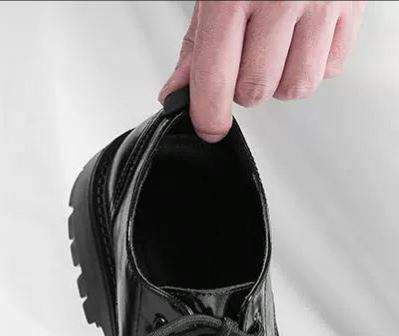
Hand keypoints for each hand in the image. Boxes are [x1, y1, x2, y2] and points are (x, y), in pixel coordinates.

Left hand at [159, 1, 364, 141]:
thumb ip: (197, 46)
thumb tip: (178, 94)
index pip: (216, 78)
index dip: (208, 115)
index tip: (207, 128)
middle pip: (256, 90)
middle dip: (242, 90)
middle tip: (242, 61)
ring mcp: (321, 2)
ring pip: (296, 87)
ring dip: (279, 81)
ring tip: (274, 50)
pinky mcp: (352, 7)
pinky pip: (330, 68)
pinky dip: (313, 65)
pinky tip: (302, 39)